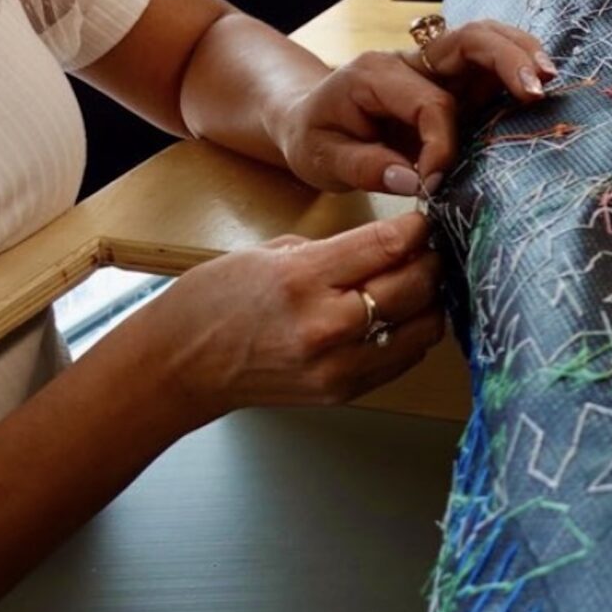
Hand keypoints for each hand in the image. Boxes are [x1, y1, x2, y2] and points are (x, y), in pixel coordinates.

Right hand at [145, 212, 444, 418]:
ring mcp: (338, 366)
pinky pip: (405, 358)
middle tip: (428, 249)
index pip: (387, 246)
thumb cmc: (216, 303)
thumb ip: (335, 250)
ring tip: (416, 284)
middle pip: (416, 287)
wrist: (180, 367)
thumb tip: (391, 243)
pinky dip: (412, 333)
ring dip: (429, 301)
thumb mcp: (270, 254)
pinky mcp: (345, 392)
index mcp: (302, 280)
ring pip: (423, 328)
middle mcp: (325, 326)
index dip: (417, 229)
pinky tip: (399, 316)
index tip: (425, 220)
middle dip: (430, 261)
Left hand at [277, 19, 555, 196]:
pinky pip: (491, 65)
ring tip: (550, 80)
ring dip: (522, 56)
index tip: (433, 183)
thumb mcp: (322, 160)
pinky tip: (542, 86)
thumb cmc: (315, 138)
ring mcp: (436, 67)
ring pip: (487, 41)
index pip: (429, 104)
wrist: (308, 119)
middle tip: (537, 91)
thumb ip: (366, 168)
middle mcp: (411, 60)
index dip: (441, 145)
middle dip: (507, 63)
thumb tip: (415, 181)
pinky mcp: (455, 82)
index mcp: (376, 74)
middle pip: (469, 41)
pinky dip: (519, 69)